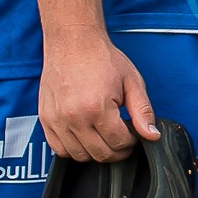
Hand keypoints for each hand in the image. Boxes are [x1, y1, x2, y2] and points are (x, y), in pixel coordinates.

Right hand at [38, 31, 159, 160]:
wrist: (72, 41)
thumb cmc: (101, 58)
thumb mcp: (131, 81)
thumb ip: (143, 111)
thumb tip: (152, 135)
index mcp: (97, 107)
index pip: (119, 143)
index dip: (131, 141)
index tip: (132, 133)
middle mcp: (74, 117)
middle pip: (100, 154)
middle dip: (117, 150)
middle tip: (122, 136)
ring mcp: (57, 120)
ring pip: (79, 156)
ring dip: (95, 151)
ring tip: (103, 135)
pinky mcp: (46, 119)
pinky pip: (60, 149)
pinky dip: (73, 149)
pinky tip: (85, 136)